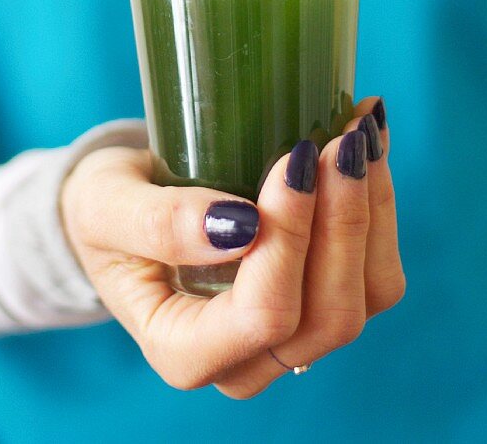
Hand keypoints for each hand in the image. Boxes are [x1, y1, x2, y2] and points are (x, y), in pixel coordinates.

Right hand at [60, 97, 403, 398]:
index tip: (292, 158)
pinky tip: (366, 141)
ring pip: (366, 295)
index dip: (289, 239)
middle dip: (344, 220)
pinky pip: (376, 270)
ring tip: (359, 128)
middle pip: (329, 316)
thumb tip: (237, 225)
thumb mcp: (107, 208)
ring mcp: (291, 335)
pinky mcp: (320, 297)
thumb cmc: (106, 212)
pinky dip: (380, 203)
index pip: (263, 318)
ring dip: (372, 208)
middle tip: (340, 136)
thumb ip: (157, 223)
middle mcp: (246, 359)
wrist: (122, 210)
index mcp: (184, 350)